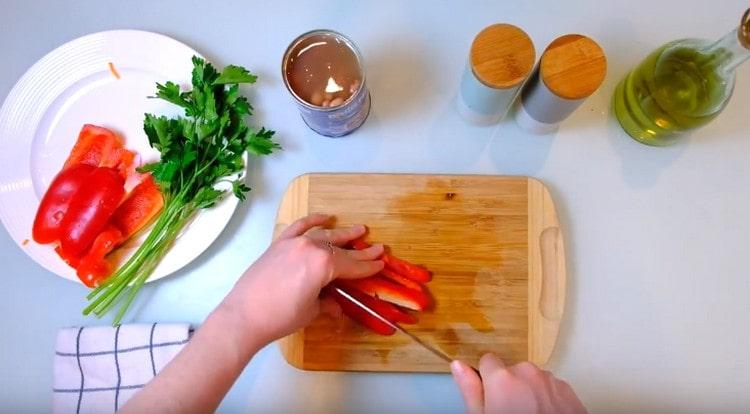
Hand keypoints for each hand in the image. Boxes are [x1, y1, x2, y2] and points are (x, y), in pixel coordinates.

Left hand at [219, 214, 384, 345]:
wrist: (244, 316)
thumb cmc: (281, 317)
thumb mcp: (310, 311)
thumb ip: (326, 303)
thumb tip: (335, 305)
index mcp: (323, 265)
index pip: (352, 266)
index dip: (368, 267)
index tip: (381, 264)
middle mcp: (311, 248)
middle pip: (341, 249)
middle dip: (361, 251)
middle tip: (378, 248)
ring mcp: (293, 243)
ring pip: (323, 235)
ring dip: (342, 233)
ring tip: (358, 230)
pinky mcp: (278, 244)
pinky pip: (299, 227)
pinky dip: (312, 220)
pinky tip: (325, 217)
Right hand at [451, 354, 585, 413]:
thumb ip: (470, 389)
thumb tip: (459, 366)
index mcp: (501, 379)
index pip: (487, 360)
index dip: (486, 379)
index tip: (490, 395)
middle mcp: (527, 372)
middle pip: (511, 371)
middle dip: (509, 387)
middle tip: (510, 411)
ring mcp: (550, 380)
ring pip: (532, 379)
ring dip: (529, 392)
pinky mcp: (567, 390)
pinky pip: (550, 387)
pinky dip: (546, 398)